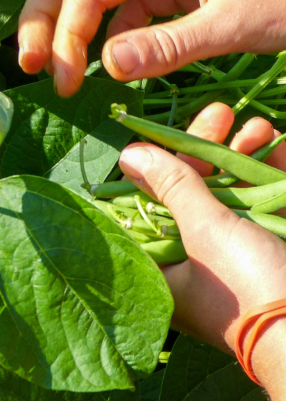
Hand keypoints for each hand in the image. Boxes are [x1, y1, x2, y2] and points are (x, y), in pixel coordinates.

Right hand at [18, 0, 285, 96]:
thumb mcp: (232, 23)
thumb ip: (169, 45)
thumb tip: (106, 65)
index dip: (68, 32)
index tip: (63, 79)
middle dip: (43, 14)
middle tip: (30, 63)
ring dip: (65, 26)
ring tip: (58, 70)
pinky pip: (118, 6)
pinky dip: (102, 35)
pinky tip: (105, 64)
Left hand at [119, 102, 285, 400]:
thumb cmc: (249, 287)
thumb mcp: (205, 231)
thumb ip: (173, 188)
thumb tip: (129, 156)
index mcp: (163, 267)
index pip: (143, 208)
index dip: (156, 168)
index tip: (164, 134)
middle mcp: (193, 262)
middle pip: (190, 194)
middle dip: (207, 150)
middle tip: (220, 113)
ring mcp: (233, 255)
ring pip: (230, 193)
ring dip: (243, 154)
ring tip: (258, 127)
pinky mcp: (267, 247)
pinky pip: (263, 203)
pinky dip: (271, 173)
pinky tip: (279, 145)